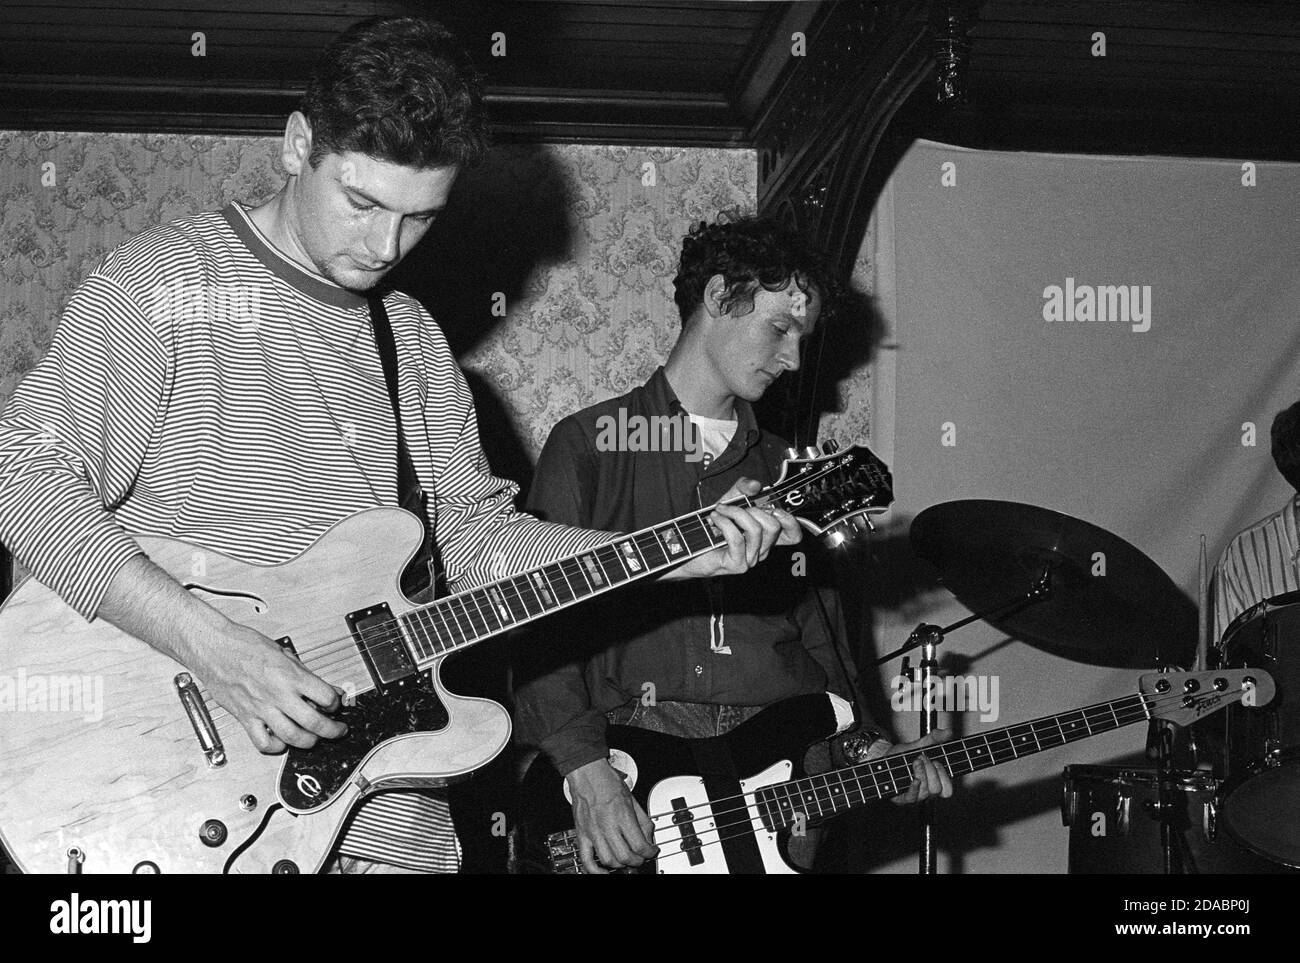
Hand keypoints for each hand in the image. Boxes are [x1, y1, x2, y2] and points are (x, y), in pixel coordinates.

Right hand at [191, 621, 347, 753]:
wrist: (214, 648)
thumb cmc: (245, 645)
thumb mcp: (283, 652)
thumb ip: (304, 673)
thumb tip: (324, 686)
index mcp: (291, 676)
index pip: (326, 697)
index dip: (335, 702)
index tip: (335, 704)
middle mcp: (278, 695)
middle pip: (314, 722)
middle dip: (332, 730)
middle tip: (337, 730)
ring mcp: (261, 709)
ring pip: (292, 737)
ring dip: (309, 742)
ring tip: (314, 739)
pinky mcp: (245, 718)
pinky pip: (263, 742)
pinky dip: (276, 747)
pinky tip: (282, 741)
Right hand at [565, 758, 657, 873]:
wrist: (588, 773)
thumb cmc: (607, 781)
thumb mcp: (632, 798)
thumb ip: (642, 819)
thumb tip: (649, 836)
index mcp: (622, 816)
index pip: (640, 845)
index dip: (649, 852)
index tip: (651, 851)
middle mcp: (608, 825)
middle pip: (625, 857)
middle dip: (637, 861)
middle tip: (640, 858)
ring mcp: (593, 832)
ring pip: (609, 861)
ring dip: (620, 865)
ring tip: (625, 860)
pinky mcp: (582, 834)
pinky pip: (586, 860)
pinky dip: (596, 871)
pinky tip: (604, 872)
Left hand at [662, 477, 801, 579]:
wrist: (688, 547)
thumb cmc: (711, 527)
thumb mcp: (729, 501)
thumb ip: (742, 489)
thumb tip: (755, 485)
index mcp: (766, 538)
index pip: (793, 535)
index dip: (791, 521)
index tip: (773, 507)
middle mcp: (762, 550)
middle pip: (774, 526)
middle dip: (752, 509)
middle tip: (731, 506)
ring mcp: (751, 560)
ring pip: (756, 530)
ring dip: (735, 513)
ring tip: (719, 510)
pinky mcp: (737, 565)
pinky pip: (737, 539)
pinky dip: (724, 523)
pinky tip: (714, 518)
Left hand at [866, 728, 953, 804]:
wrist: (884, 757)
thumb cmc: (903, 755)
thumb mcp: (920, 745)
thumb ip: (934, 739)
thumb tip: (948, 732)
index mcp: (933, 783)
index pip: (947, 790)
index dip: (944, 776)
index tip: (936, 762)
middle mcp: (925, 792)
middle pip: (937, 789)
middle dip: (931, 770)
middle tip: (921, 758)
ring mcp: (915, 795)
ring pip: (925, 792)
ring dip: (921, 774)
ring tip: (915, 761)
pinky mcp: (902, 797)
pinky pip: (912, 797)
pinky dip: (914, 788)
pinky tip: (914, 779)